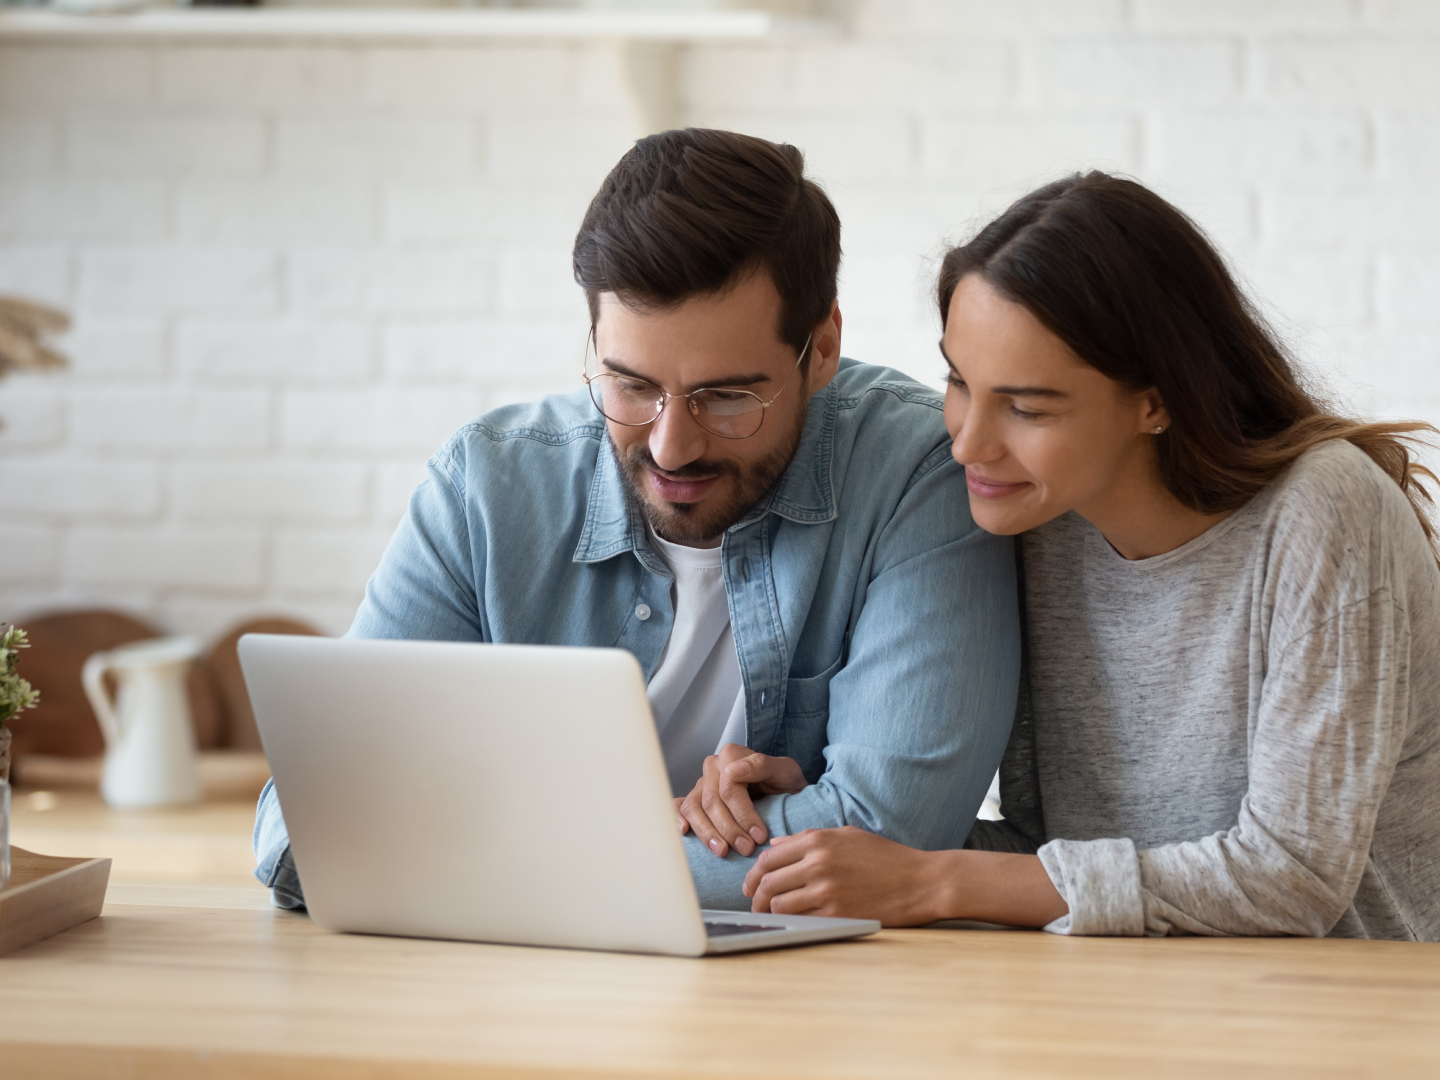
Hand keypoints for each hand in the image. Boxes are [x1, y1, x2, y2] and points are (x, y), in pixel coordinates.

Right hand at [675, 743, 806, 858]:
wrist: (784, 793)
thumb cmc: (785, 782)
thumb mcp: (785, 771)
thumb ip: (761, 766)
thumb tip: (732, 771)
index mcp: (731, 755)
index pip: (729, 788)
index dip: (743, 814)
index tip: (759, 836)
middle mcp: (713, 767)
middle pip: (712, 801)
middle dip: (729, 829)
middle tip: (747, 848)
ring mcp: (701, 784)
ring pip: (694, 808)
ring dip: (707, 832)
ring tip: (723, 851)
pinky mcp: (695, 799)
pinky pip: (680, 807)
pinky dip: (677, 818)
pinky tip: (685, 832)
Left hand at [741, 826, 955, 925]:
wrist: (921, 881)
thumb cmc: (886, 857)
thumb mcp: (847, 836)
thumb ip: (808, 838)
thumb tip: (775, 844)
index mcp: (818, 840)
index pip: (769, 857)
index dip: (753, 874)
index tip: (750, 885)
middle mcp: (817, 863)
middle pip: (768, 882)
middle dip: (755, 896)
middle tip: (754, 904)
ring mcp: (826, 889)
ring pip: (779, 904)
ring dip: (771, 912)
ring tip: (771, 916)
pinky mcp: (837, 913)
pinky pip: (801, 920)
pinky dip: (793, 922)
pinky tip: (794, 922)